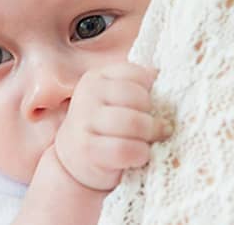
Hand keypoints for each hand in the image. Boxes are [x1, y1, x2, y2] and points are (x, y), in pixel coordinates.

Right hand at [54, 62, 171, 190]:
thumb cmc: (105, 127)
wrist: (75, 161)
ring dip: (150, 134)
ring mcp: (84, 120)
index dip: (149, 91)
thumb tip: (158, 73)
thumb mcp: (116, 101)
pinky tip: (140, 155)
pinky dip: (140, 154)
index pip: (136, 73)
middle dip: (152, 114)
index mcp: (97, 76)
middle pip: (137, 97)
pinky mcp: (86, 148)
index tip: (149, 105)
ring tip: (151, 141)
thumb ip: (136, 86)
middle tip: (156, 126)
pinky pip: (124, 149)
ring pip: (133, 122)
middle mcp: (88, 93)